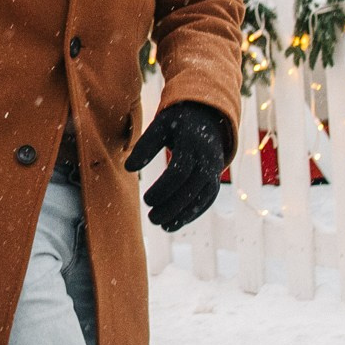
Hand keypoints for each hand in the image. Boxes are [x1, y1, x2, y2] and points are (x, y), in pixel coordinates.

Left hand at [124, 100, 232, 231]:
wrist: (206, 118)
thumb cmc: (177, 124)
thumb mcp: (160, 126)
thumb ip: (144, 146)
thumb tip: (128, 168)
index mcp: (193, 143)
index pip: (180, 171)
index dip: (163, 188)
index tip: (146, 200)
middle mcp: (208, 158)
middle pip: (192, 189)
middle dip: (172, 207)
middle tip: (152, 218)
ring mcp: (215, 170)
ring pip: (202, 198)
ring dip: (184, 215)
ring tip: (164, 227)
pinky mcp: (215, 179)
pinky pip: (207, 200)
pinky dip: (193, 213)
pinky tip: (177, 223)